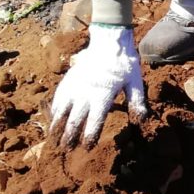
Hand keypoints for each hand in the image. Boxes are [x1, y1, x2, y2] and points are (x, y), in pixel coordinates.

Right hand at [50, 24, 147, 147]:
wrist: (108, 42)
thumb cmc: (124, 65)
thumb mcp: (135, 83)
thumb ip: (136, 103)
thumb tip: (141, 122)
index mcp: (102, 96)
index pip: (94, 122)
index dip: (89, 136)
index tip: (86, 148)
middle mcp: (85, 93)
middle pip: (74, 120)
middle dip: (69, 137)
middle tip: (66, 151)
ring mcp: (74, 87)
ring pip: (61, 111)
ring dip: (56, 127)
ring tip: (53, 141)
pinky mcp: (67, 81)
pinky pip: (57, 99)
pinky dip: (53, 112)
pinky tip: (52, 121)